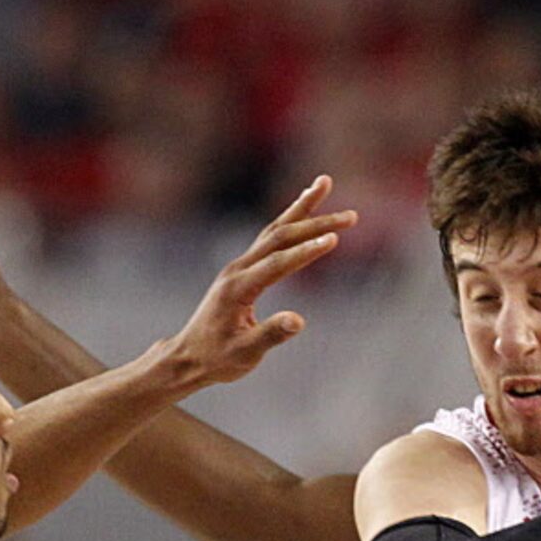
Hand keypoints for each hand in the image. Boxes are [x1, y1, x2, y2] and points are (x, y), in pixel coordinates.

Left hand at [161, 177, 357, 386]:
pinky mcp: (245, 268)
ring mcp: (240, 265)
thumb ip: (270, 335)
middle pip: (280, 237)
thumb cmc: (217, 358)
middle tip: (350, 216)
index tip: (334, 240)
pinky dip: (291, 220)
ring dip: (302, 207)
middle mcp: (239, 269)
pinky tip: (304, 211)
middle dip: (315, 223)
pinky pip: (271, 237)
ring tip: (325, 182)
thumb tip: (298, 321)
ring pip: (275, 229)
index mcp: (239, 288)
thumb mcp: (245, 353)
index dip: (306, 252)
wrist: (189, 357)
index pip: (278, 264)